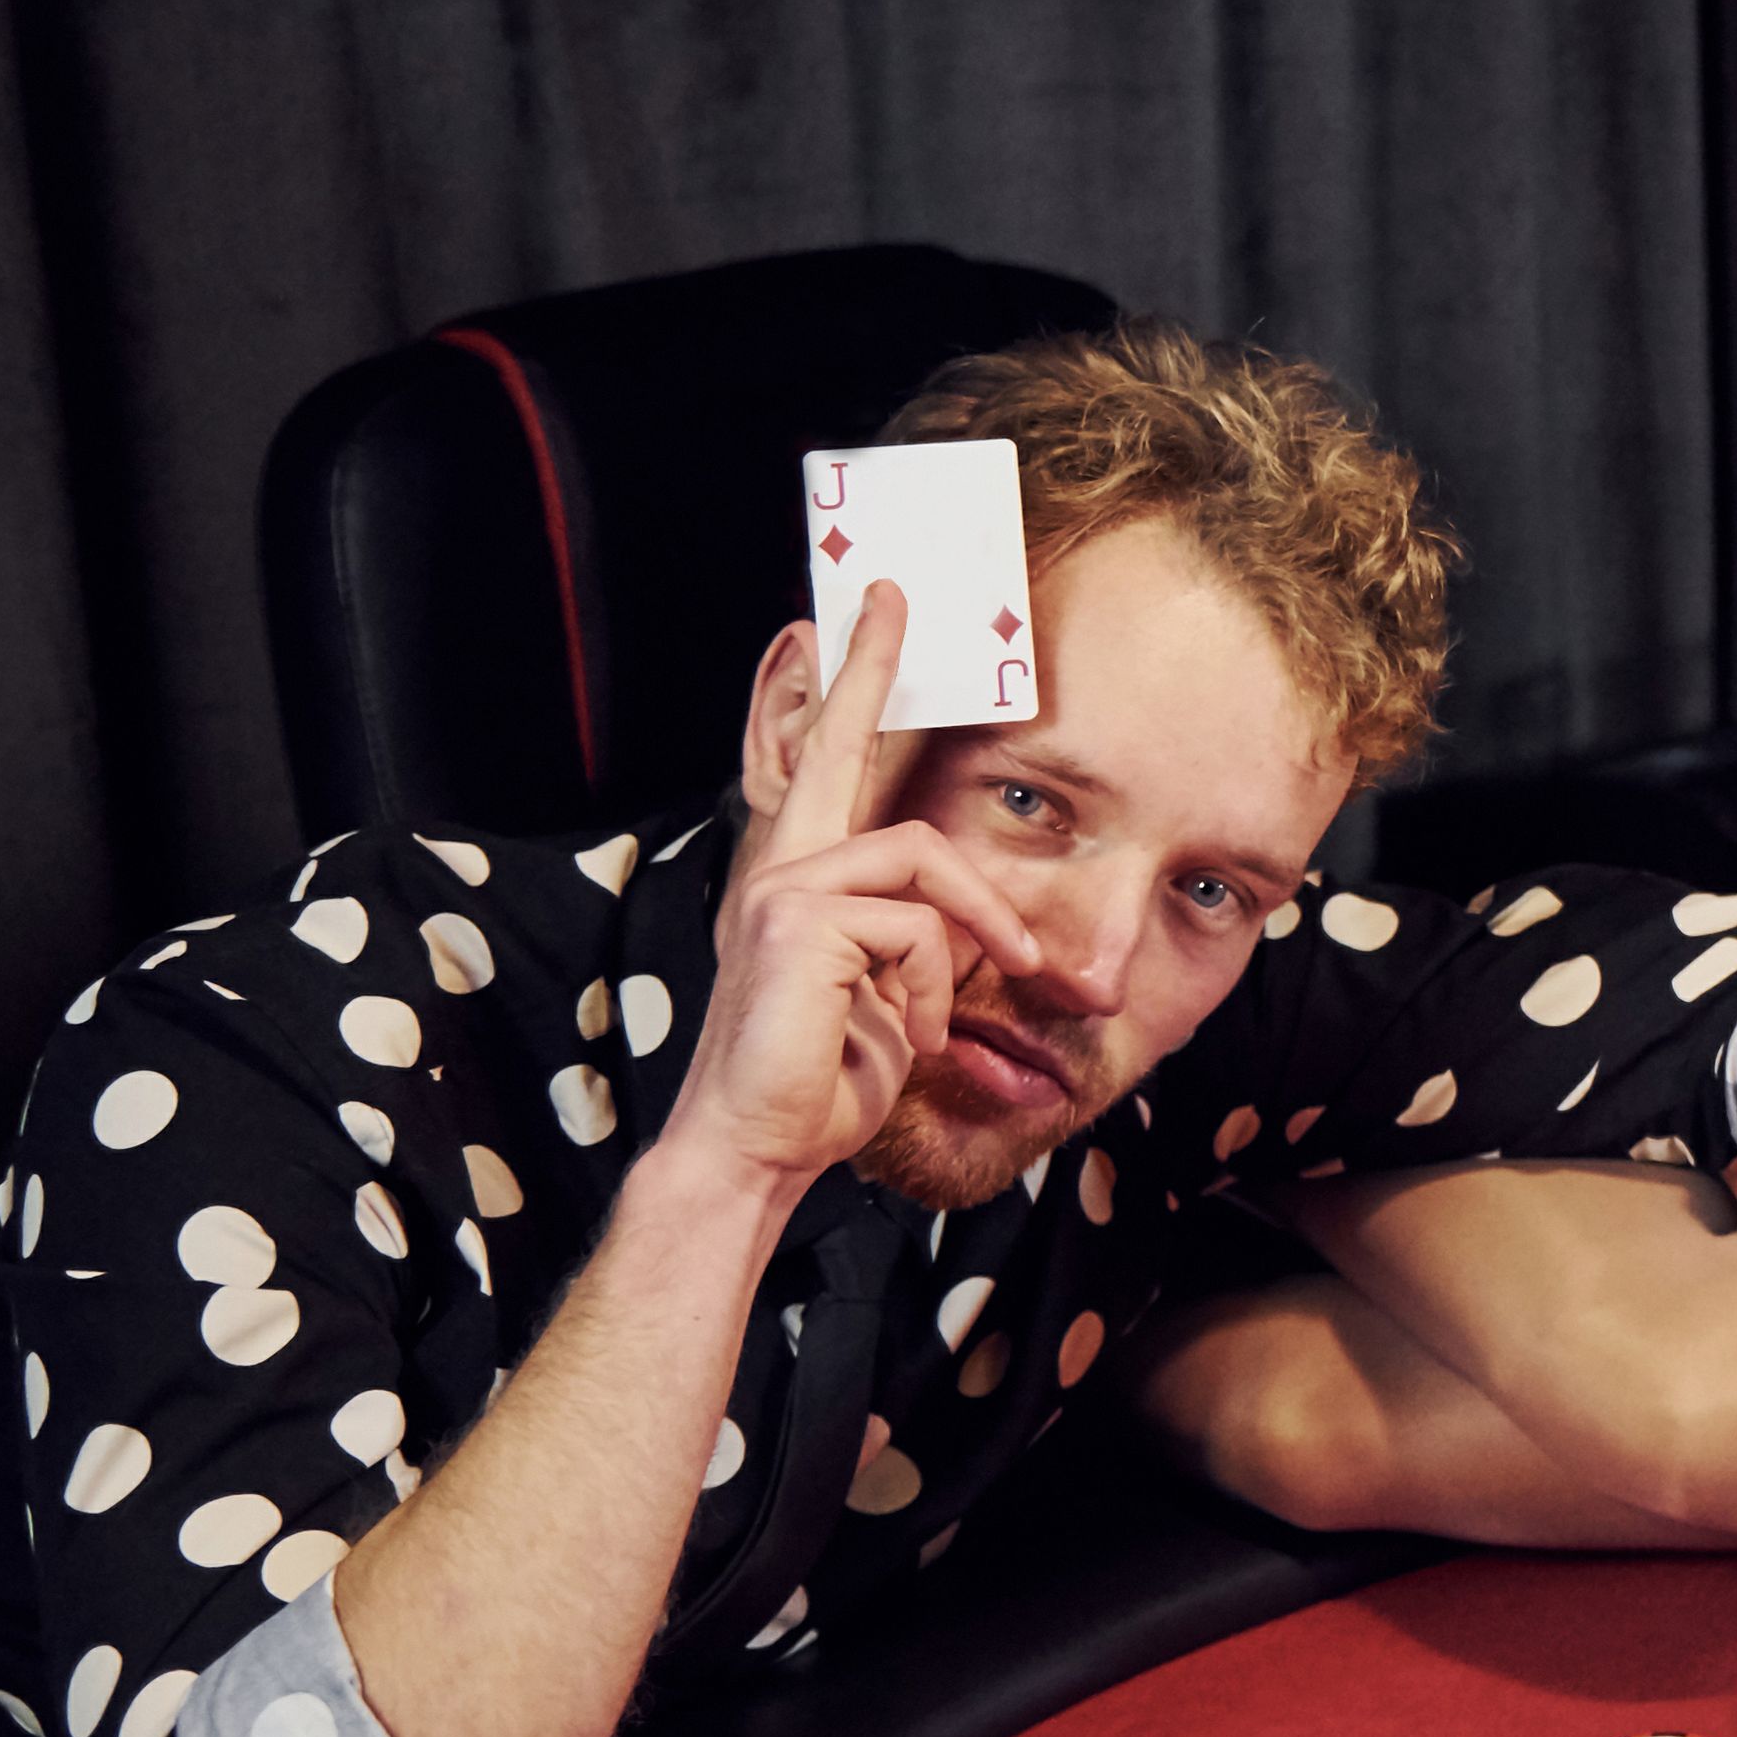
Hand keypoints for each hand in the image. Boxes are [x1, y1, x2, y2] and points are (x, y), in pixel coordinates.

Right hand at [673, 588, 1048, 1193]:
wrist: (763, 1147)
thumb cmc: (825, 1080)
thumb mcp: (893, 998)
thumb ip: (917, 938)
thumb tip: (969, 913)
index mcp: (805, 881)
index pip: (828, 771)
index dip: (848, 693)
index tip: (862, 616)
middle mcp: (783, 867)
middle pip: (834, 743)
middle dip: (868, 664)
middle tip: (893, 589)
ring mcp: (783, 886)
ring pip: (926, 864)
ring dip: (972, 939)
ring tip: (952, 1014)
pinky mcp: (799, 917)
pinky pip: (921, 925)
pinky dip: (937, 986)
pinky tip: (910, 1029)